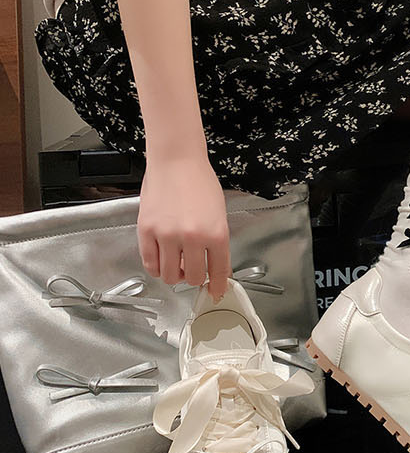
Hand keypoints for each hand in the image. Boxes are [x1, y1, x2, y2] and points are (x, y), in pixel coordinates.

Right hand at [137, 151, 231, 300]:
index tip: (214, 293)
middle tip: (191, 270)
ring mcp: (167, 235)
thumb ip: (217, 243)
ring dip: (174, 275)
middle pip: (192, 278)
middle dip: (193, 278)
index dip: (216, 286)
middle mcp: (192, 237)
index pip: (218, 272)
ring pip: (169, 276)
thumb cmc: (198, 181)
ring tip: (175, 264)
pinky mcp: (147, 231)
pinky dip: (156, 268)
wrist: (176, 159)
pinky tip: (161, 261)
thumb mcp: (218, 214)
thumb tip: (215, 270)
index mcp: (216, 233)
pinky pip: (150, 264)